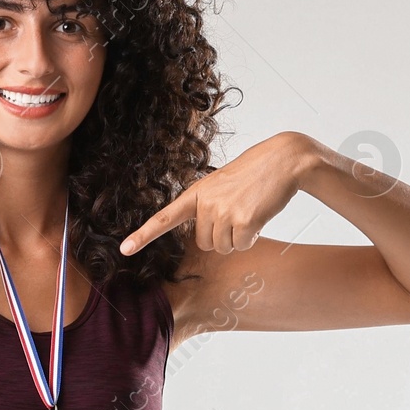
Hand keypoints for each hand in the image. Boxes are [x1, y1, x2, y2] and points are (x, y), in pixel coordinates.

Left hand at [120, 132, 314, 255]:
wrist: (284, 160)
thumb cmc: (253, 174)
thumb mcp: (220, 185)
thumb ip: (206, 207)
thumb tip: (204, 239)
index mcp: (196, 193)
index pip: (164, 217)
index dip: (143, 235)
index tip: (125, 249)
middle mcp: (205, 203)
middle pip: (204, 243)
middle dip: (222, 235)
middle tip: (238, 211)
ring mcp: (223, 211)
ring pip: (223, 247)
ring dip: (238, 237)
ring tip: (249, 211)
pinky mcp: (244, 220)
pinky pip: (241, 245)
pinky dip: (251, 238)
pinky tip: (258, 217)